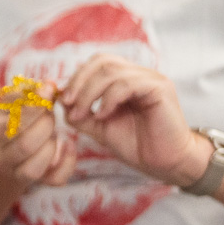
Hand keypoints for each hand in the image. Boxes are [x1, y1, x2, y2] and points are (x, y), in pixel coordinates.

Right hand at [0, 85, 76, 186]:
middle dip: (45, 125)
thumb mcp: (9, 102)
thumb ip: (26, 92)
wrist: (2, 146)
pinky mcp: (36, 182)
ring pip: (34, 169)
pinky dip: (67, 163)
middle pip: (25, 146)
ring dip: (51, 145)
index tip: (49, 91)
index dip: (34, 108)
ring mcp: (15, 173)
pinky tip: (68, 145)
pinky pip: (54, 180)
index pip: (13, 124)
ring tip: (52, 131)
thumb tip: (49, 86)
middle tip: (49, 113)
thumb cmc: (9, 117)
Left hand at [60, 53, 207, 185]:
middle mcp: (139, 74)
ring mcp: (150, 79)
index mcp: (125, 79)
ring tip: (83, 114)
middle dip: (79, 82)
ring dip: (90, 93)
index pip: (97, 63)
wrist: (164, 163)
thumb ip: (80, 113)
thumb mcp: (99, 127)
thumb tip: (59, 99)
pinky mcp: (160, 88)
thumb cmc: (136, 144)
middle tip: (68, 104)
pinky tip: (103, 115)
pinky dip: (109, 98)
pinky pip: (127, 84)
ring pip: (112, 71)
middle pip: (102, 61)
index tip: (63, 100)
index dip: (76, 78)